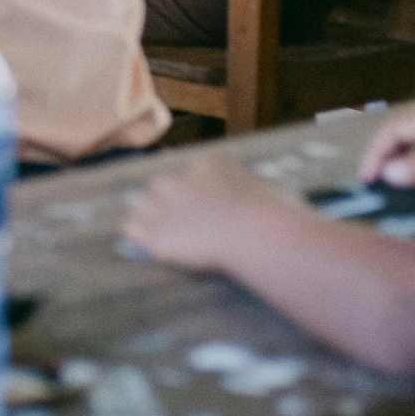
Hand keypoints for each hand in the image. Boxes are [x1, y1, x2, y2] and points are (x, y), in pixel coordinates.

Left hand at [123, 156, 293, 270]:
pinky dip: (138, 240)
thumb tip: (281, 205)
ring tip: (163, 238)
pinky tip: (148, 249)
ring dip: (149, 221)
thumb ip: (262, 197)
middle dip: (168, 205)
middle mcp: (180, 179)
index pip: (192, 175)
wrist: (254, 232)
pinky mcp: (155, 233)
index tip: (206, 212)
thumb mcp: (273, 193)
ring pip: (142, 208)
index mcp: (209, 166)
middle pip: (161, 187)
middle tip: (182, 227)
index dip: (196, 196)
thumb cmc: (274, 215)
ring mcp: (163, 205)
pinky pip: (133, 231)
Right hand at [354, 105, 414, 196]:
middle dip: (382, 154)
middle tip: (373, 183)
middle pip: (400, 131)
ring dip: (396, 158)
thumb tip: (387, 172)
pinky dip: (413, 162)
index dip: (376, 153)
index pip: (394, 129)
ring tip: (388, 183)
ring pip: (413, 140)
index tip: (368, 182)